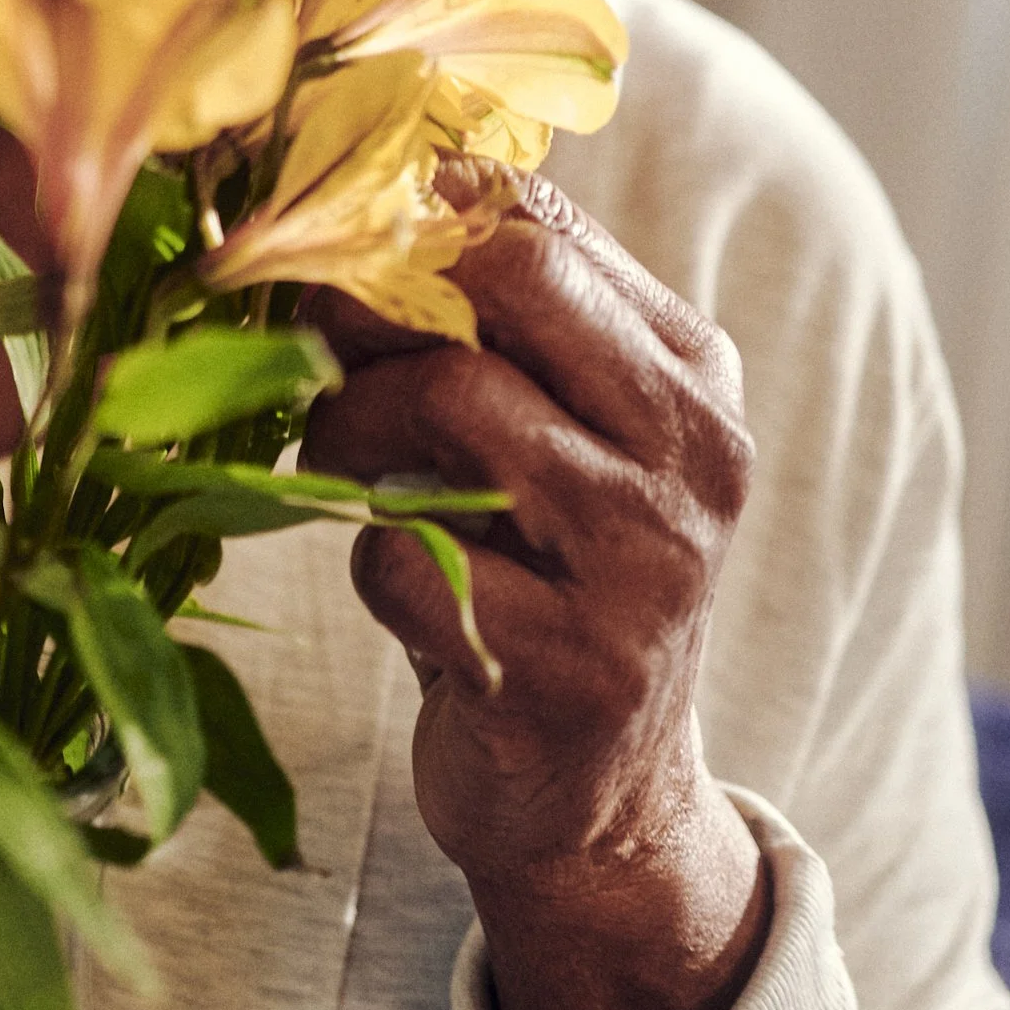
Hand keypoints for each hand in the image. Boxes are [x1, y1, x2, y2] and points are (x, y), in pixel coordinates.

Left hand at [304, 168, 769, 1009]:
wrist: (597, 800)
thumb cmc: (535, 577)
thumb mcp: (540, 432)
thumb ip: (470, 327)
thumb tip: (318, 209)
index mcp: (691, 368)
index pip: (533, 218)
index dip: (396, 212)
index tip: (317, 246)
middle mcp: (694, 449)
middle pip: (501, 278)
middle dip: (372, 300)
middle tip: (315, 349)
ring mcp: (649, 562)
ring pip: (447, 403)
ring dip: (350, 430)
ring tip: (347, 468)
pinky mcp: (579, 669)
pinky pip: (404, 557)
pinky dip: (366, 562)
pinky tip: (400, 587)